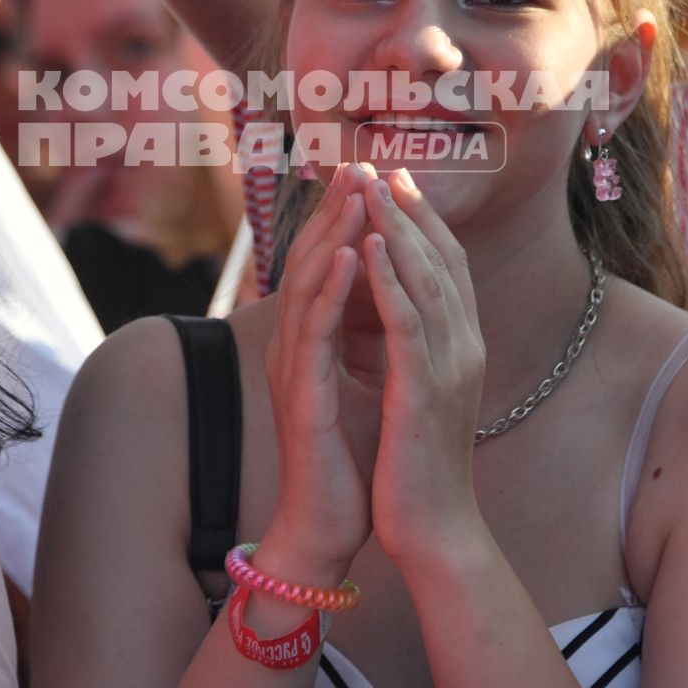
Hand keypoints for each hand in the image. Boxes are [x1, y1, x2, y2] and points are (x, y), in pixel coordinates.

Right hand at [263, 162, 378, 570]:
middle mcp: (296, 346)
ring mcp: (294, 368)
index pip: (326, 266)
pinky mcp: (302, 395)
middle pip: (310, 261)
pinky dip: (332, 288)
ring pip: (308, 284)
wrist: (331, 525)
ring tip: (356, 192)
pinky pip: (315, 330)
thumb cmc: (351, 459)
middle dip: (335, 211)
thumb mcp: (368, 382)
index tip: (372, 176)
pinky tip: (354, 256)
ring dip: (333, 234)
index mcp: (313, 342)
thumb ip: (369, 338)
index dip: (346, 219)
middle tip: (357, 162)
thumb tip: (393, 293)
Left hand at [357, 168, 487, 568]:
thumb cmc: (418, 467)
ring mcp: (450, 368)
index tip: (396, 180)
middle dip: (409, 210)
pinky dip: (386, 281)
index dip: (424, 220)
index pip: (449, 266)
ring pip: (426, 281)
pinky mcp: (424, 392)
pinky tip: (364, 248)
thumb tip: (399, 314)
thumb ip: (416, 351)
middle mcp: (466, 348)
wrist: (434, 531)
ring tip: (370, 187)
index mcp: (464, 347)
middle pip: (442, 260)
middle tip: (381, 165)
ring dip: (395, 229)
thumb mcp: (420, 394)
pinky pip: (406, 324)